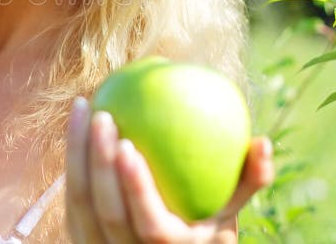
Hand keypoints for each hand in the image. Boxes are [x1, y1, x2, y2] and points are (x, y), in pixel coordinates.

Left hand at [65, 97, 273, 242]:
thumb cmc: (204, 226)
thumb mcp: (230, 213)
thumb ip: (249, 180)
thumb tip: (263, 141)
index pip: (148, 226)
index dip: (135, 190)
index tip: (129, 145)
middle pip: (104, 211)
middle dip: (97, 162)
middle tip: (104, 114)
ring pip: (79, 200)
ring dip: (77, 151)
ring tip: (85, 105)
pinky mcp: (77, 233)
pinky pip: (72, 191)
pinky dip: (73, 155)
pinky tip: (78, 116)